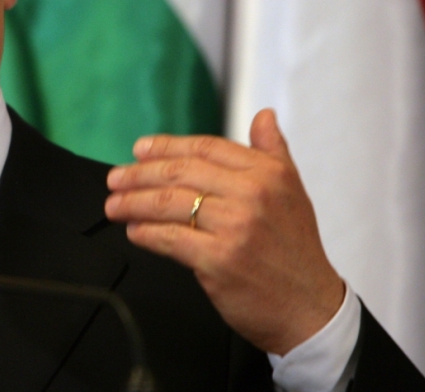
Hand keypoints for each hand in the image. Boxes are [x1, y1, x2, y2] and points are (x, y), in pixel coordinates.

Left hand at [104, 109, 344, 354]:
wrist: (310, 307)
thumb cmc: (296, 251)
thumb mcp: (293, 192)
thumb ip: (273, 151)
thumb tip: (263, 116)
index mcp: (268, 174)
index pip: (205, 148)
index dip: (166, 147)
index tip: (140, 150)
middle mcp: (252, 195)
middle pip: (180, 173)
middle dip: (139, 174)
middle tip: (115, 179)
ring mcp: (234, 227)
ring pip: (168, 204)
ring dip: (133, 203)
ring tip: (114, 205)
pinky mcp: (218, 259)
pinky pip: (169, 238)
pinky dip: (145, 233)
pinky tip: (134, 231)